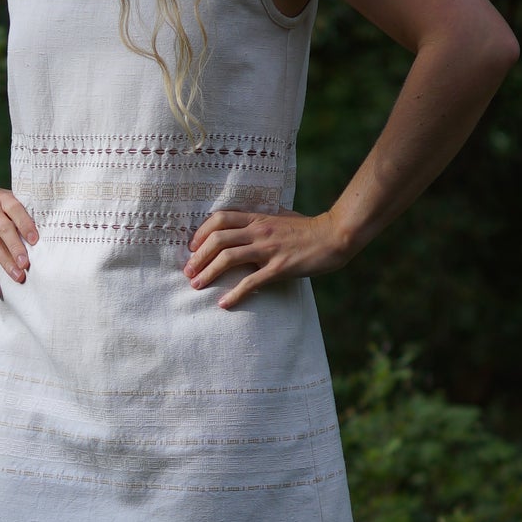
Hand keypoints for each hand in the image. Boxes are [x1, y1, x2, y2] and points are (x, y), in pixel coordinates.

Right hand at [0, 176, 38, 298]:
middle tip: (26, 265)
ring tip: (18, 277)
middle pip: (4, 231)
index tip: (35, 240)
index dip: (25, 225)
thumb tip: (39, 235)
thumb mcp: (4, 197)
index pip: (15, 210)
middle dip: (16, 249)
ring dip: (6, 263)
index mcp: (2, 200)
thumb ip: (19, 212)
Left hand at [184, 206, 356, 308]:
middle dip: (198, 257)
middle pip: (217, 239)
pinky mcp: (279, 268)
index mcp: (257, 218)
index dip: (201, 232)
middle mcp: (259, 231)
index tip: (192, 247)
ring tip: (197, 285)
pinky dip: (234, 294)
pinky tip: (224, 303)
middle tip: (188, 271)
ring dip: (208, 273)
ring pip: (228, 258)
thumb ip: (261, 220)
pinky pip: (251, 282)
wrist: (334, 235)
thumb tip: (246, 224)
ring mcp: (268, 249)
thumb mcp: (280, 217)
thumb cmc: (308, 228)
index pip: (219, 219)